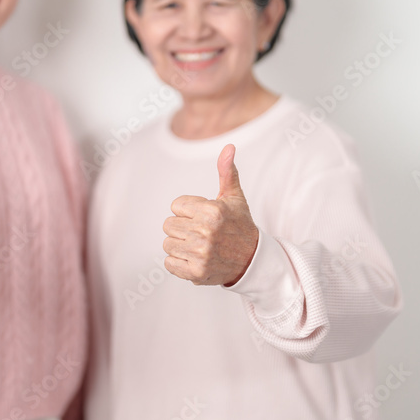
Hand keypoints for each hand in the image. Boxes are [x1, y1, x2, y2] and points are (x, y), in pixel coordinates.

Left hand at [163, 144, 257, 285]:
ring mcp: (200, 253)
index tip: (203, 217)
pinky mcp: (196, 272)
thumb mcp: (234, 197)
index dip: (188, 211)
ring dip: (180, 245)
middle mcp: (206, 232)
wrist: (252, 260)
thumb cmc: (239, 224)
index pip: (175, 206)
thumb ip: (227, 171)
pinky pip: (169, 263)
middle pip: (168, 225)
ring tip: (199, 246)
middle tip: (201, 232)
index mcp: (212, 211)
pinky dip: (179, 262)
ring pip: (167, 244)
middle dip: (182, 227)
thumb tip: (228, 147)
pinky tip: (195, 258)